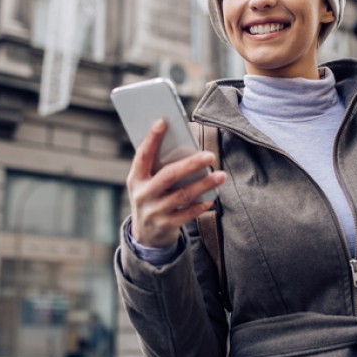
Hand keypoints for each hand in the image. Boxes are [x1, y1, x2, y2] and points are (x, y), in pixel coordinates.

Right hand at [127, 119, 225, 247]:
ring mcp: (153, 211)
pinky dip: (200, 205)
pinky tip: (212, 198)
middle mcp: (142, 194)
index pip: (143, 155)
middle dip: (191, 164)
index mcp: (136, 178)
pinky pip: (187, 214)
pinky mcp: (165, 225)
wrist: (145, 235)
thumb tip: (187, 148)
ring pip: (182, 195)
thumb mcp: (147, 183)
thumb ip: (159, 168)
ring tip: (221, 176)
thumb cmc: (151, 198)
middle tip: (210, 155)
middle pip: (168, 175)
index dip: (151, 138)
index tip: (163, 121)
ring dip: (204, 184)